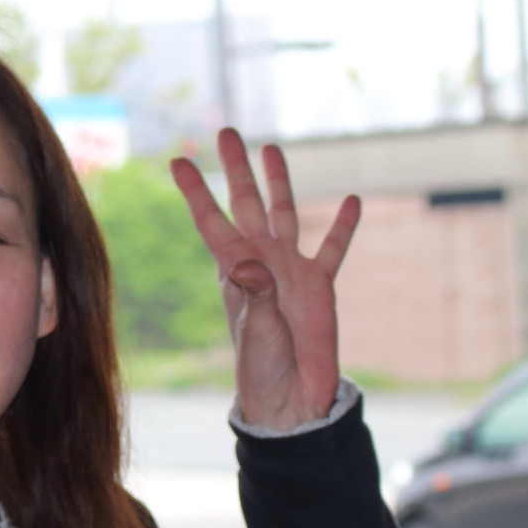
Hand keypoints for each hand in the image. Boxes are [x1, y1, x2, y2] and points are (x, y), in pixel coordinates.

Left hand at [170, 128, 359, 430]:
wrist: (292, 396)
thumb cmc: (263, 366)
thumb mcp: (256, 330)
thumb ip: (256, 296)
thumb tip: (249, 264)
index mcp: (235, 269)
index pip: (212, 220)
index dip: (196, 190)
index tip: (178, 160)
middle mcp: (260, 261)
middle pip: (247, 203)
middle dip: (238, 168)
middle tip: (227, 131)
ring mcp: (290, 270)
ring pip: (285, 213)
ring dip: (279, 182)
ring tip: (272, 149)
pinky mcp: (319, 285)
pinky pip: (331, 249)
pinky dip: (341, 227)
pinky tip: (350, 201)